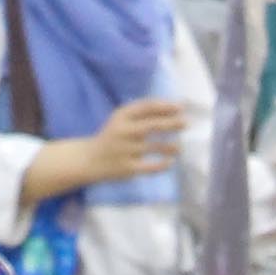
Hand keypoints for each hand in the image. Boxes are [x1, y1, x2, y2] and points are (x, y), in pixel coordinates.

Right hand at [25, 98, 192, 205]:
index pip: (146, 107)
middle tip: (185, 123)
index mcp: (121, 116)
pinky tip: (169, 162)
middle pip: (151, 126)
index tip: (180, 107)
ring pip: (152, 147)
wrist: (89, 160)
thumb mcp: (122, 119)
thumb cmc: (113, 136)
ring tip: (179, 148)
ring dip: (169, 146)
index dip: (165, 106)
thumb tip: (174, 108)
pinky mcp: (127, 168)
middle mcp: (123, 131)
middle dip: (171, 123)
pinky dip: (161, 165)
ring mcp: (124, 150)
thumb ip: (143, 112)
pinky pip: (149, 167)